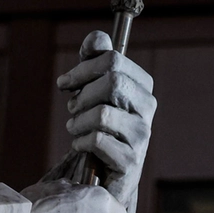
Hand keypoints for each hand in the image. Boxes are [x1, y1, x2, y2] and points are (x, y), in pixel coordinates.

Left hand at [56, 31, 156, 203]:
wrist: (107, 174)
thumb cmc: (100, 126)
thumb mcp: (95, 91)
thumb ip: (95, 62)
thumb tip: (96, 38)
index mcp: (142, 86)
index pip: (114, 60)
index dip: (83, 68)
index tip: (66, 82)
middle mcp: (147, 108)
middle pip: (112, 81)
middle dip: (83, 94)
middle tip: (72, 107)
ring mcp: (142, 135)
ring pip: (102, 113)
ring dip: (78, 122)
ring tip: (75, 129)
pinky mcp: (131, 161)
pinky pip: (98, 140)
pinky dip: (81, 142)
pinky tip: (82, 147)